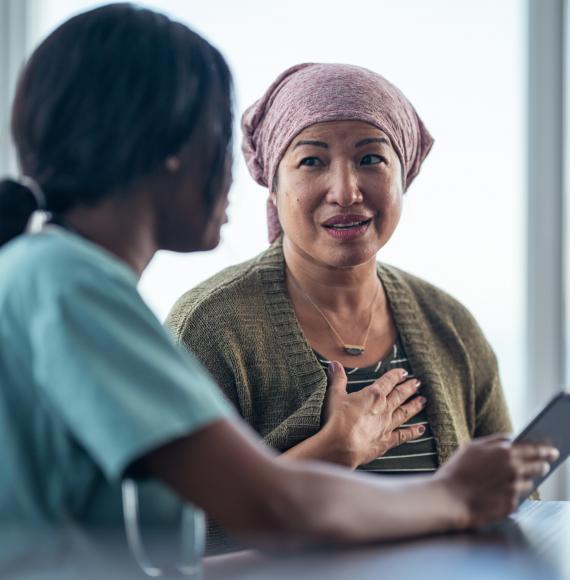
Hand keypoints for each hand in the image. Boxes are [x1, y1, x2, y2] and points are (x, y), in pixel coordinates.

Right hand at [321, 361, 426, 467]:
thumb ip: (338, 379)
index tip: (404, 372)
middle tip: (418, 383)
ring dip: (414, 406)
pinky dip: (413, 432)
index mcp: (373, 395)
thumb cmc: (337, 419)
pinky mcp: (386, 441)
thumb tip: (335, 364)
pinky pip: (403, 435)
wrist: (342, 445)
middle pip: (400, 395)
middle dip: (409, 388)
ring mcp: (387, 425)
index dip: (396, 375)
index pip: (388, 381)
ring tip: (423, 400)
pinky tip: (422, 430)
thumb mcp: (335, 395)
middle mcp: (384, 408)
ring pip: (405, 413)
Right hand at [436, 434, 559, 528]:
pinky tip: (497, 492)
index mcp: (505, 452)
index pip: (535, 449)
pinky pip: (518, 497)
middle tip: (543, 465)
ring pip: (529, 483)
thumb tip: (512, 438)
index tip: (552, 451)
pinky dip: (511, 494)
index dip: (546, 450)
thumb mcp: (472, 447)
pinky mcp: (511, 505)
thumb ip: (495, 440)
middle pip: (539, 466)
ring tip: (509, 480)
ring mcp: (514, 488)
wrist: (448, 498)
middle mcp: (514, 470)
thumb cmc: (457, 470)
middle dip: (542, 465)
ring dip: (524, 480)